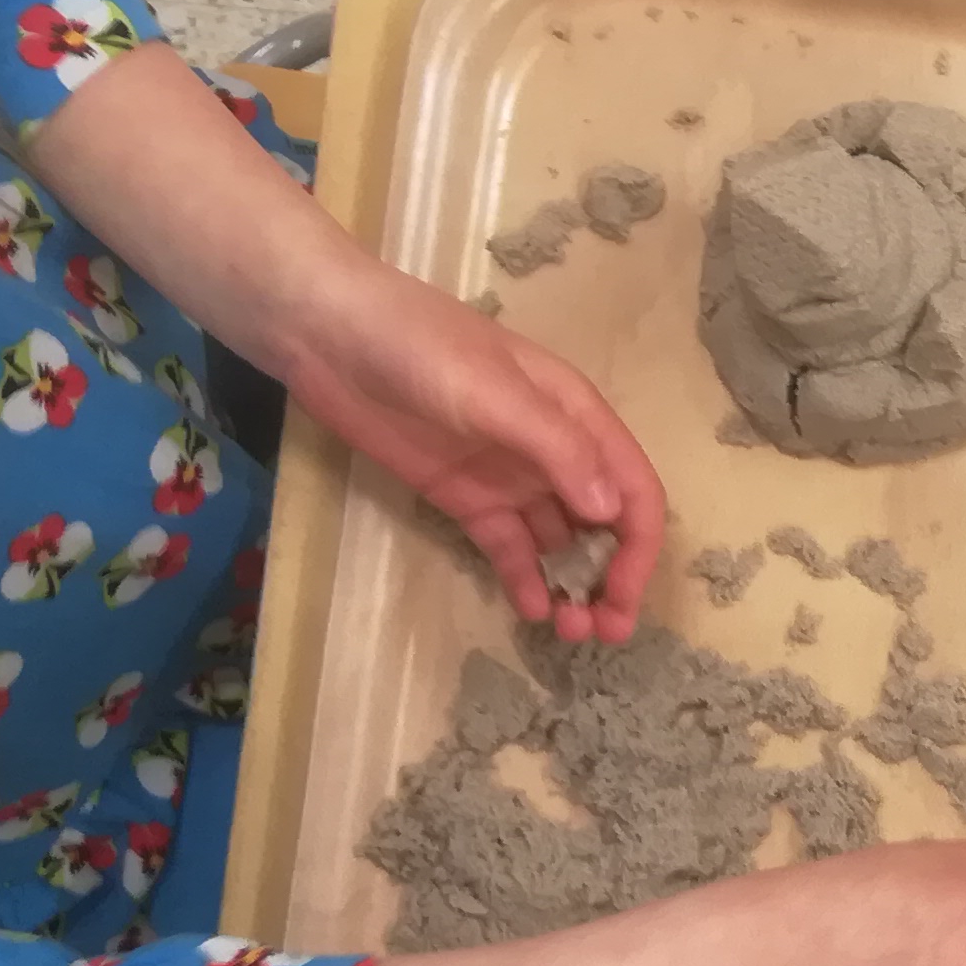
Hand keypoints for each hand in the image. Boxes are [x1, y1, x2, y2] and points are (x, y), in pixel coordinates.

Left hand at [277, 269, 666, 643]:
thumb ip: (556, 449)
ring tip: (567, 632)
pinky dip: (525, 578)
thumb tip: (611, 512)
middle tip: (602, 632)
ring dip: (573, 585)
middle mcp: (554, 450)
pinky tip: (530, 609)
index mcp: (577, 416)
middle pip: (605, 523)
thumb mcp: (495, 393)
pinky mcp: (464, 497)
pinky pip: (509, 545)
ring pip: (560, 541)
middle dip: (612, 577)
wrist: (327, 333)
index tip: (622, 596)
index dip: (638, 547)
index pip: (633, 489)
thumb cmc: (421, 348)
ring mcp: (508, 476)